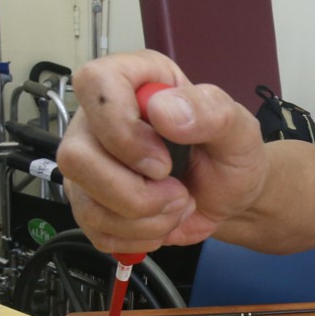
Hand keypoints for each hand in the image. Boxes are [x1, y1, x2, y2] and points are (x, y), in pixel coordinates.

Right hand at [56, 50, 268, 253]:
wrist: (227, 195)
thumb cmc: (229, 154)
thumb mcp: (238, 130)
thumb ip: (211, 112)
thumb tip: (162, 111)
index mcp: (134, 79)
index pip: (94, 84)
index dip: (122, 130)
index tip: (162, 161)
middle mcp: (99, 118)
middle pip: (76, 156)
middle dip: (134, 191)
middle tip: (177, 192)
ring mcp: (89, 161)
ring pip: (85, 201)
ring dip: (143, 218)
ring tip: (177, 205)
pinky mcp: (88, 201)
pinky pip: (95, 229)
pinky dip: (138, 236)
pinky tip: (162, 220)